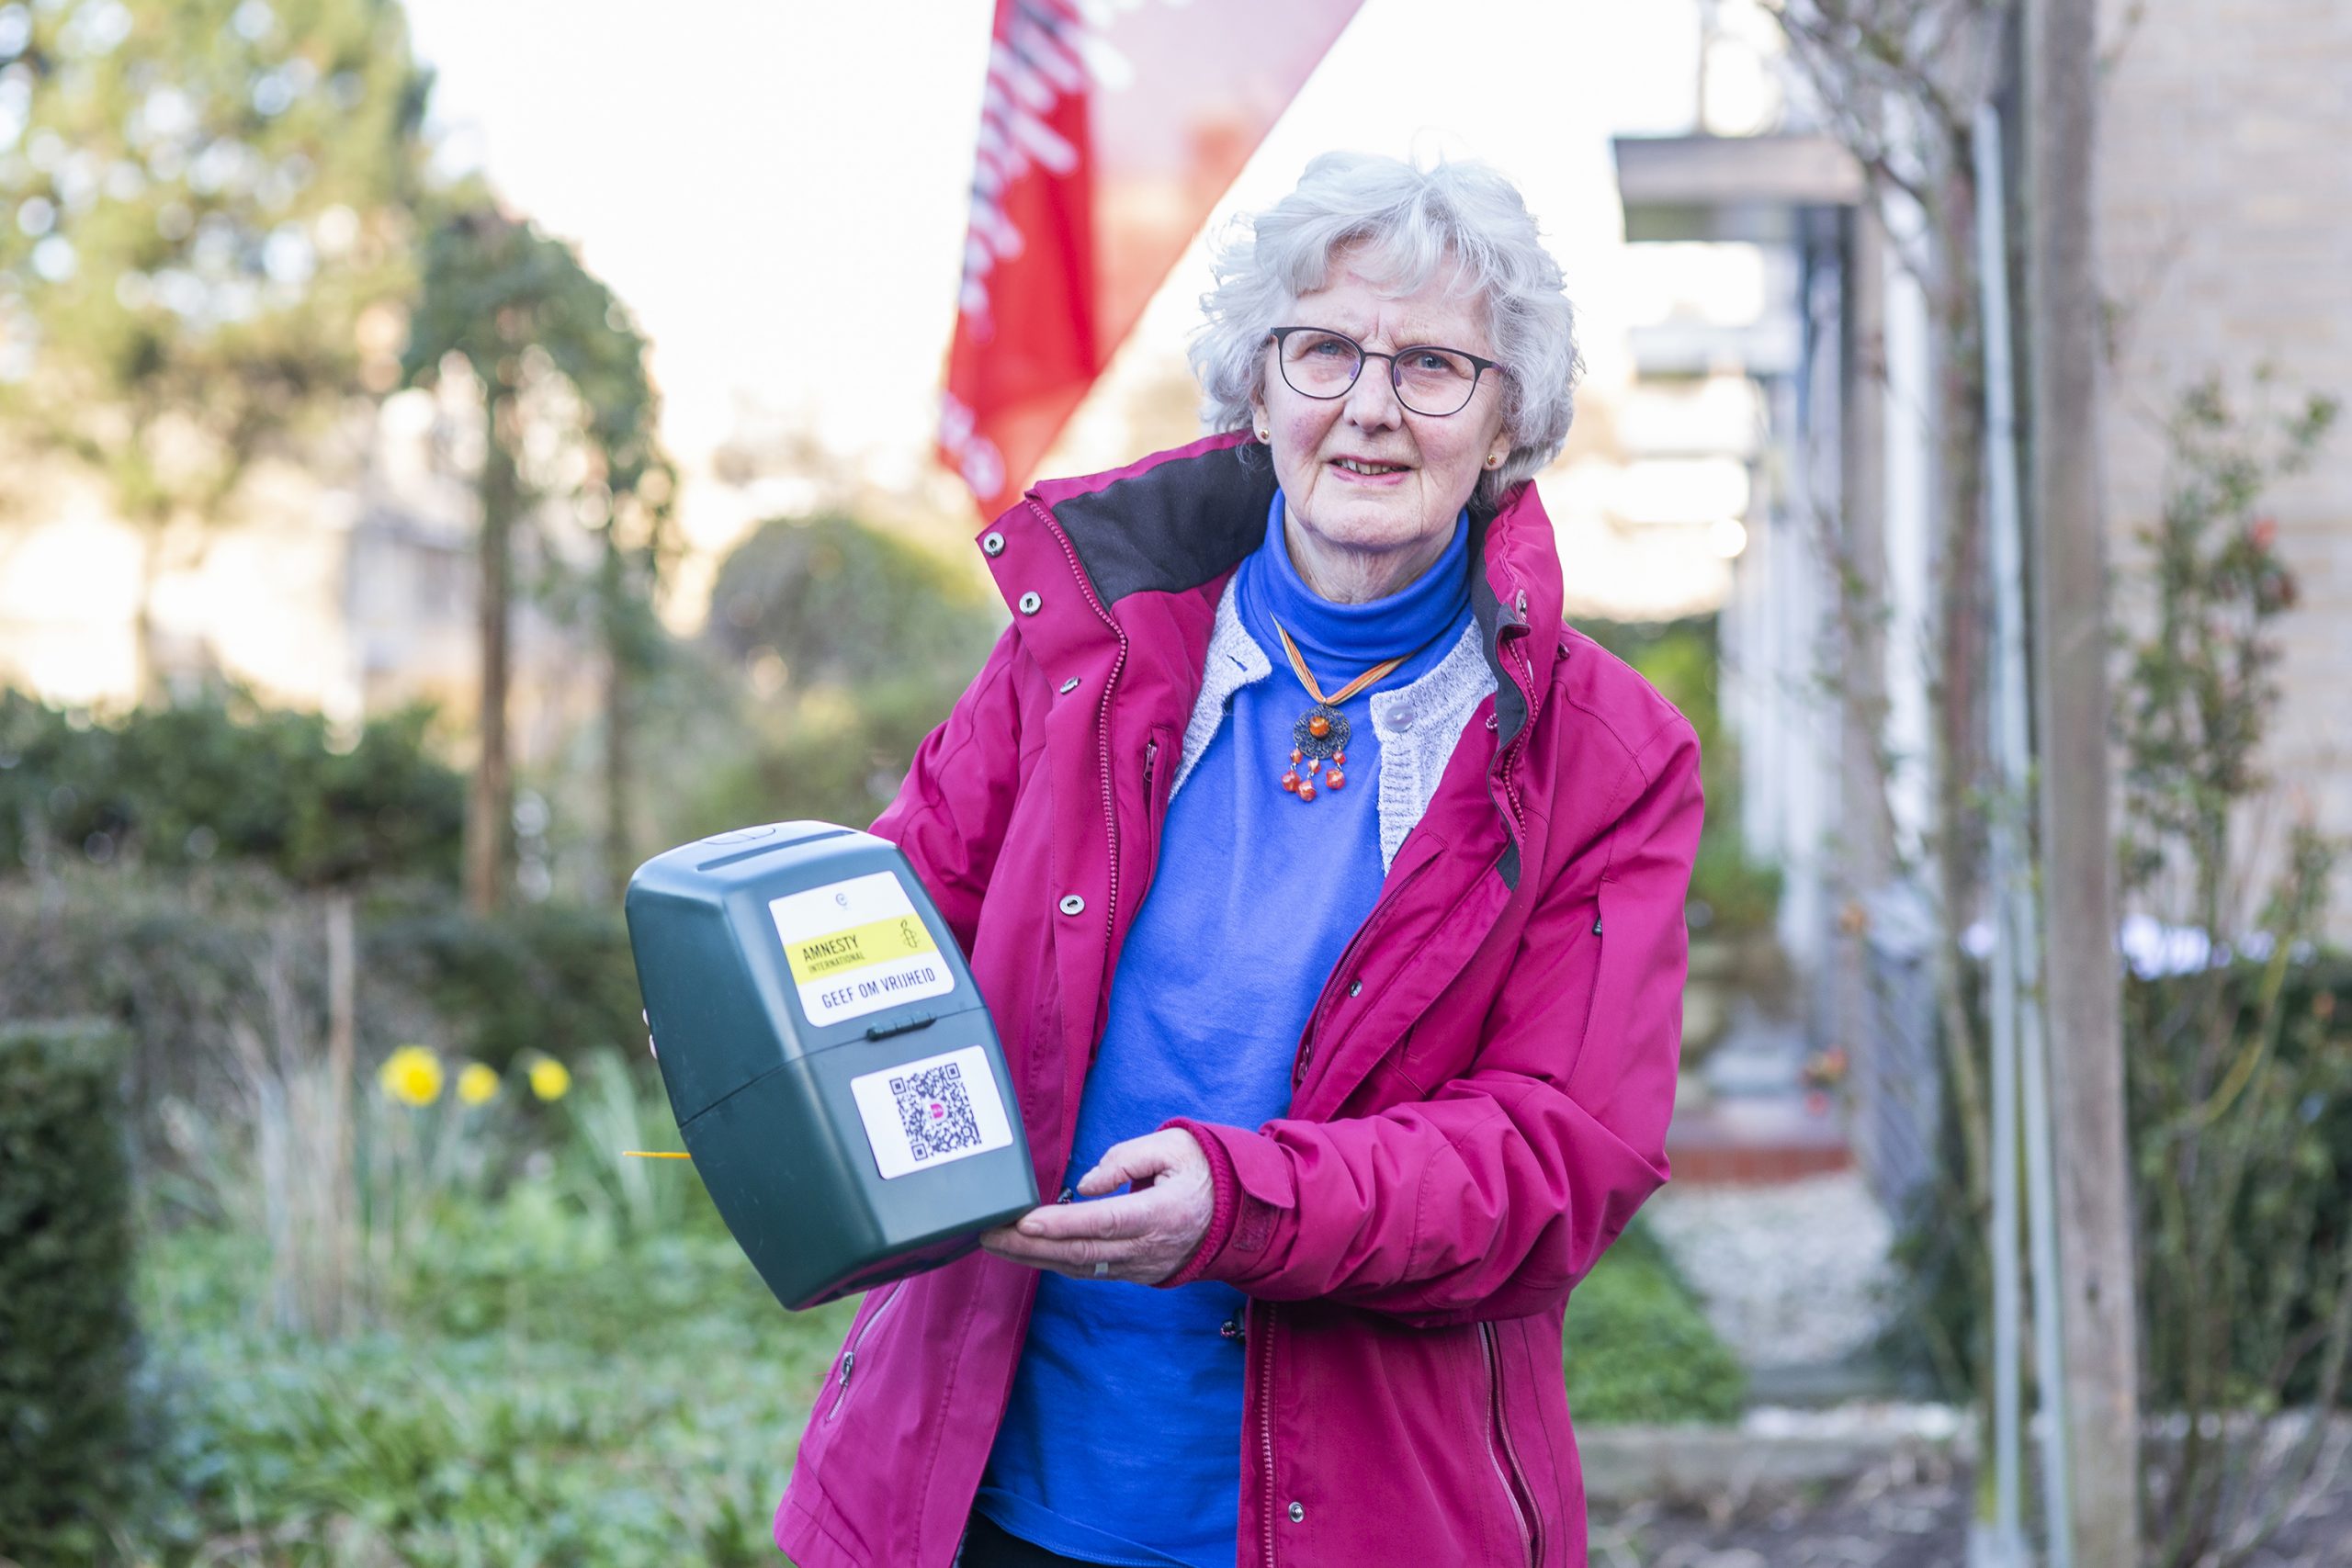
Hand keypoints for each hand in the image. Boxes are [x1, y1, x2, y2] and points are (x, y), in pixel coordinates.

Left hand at [979, 1128, 1213, 1284]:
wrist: (1239, 1212)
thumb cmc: (1204, 1169)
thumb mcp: (1174, 1146)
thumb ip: (1128, 1159)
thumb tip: (1087, 1184)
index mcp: (1163, 1212)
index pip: (1103, 1221)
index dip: (1061, 1224)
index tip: (1024, 1221)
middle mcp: (1149, 1247)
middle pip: (1080, 1252)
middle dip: (1029, 1246)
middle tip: (988, 1234)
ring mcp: (1142, 1266)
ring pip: (1080, 1267)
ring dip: (1035, 1258)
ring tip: (997, 1243)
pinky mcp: (1136, 1273)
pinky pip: (1090, 1271)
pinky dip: (1056, 1263)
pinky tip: (1029, 1252)